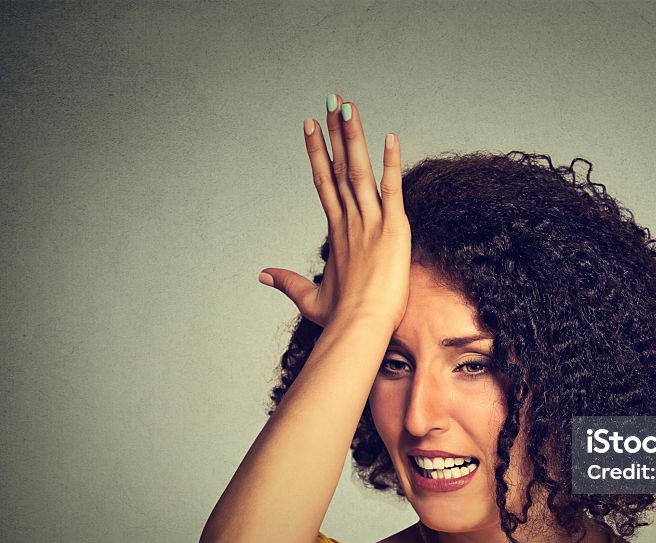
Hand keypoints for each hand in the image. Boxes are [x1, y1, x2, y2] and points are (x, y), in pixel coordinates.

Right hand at [259, 95, 410, 329]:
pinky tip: (390, 137)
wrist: (358, 329)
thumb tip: (262, 275)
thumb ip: (288, 283)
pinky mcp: (393, 229)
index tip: (311, 126)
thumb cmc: (339, 318)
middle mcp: (350, 221)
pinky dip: (391, 163)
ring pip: (359, 171)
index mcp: (336, 232)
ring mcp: (370, 222)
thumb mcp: (310, 298)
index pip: (325, 183)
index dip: (318, 153)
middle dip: (334, 133)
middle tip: (330, 101)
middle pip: (339, 168)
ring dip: (354, 137)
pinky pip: (391, 189)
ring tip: (348, 106)